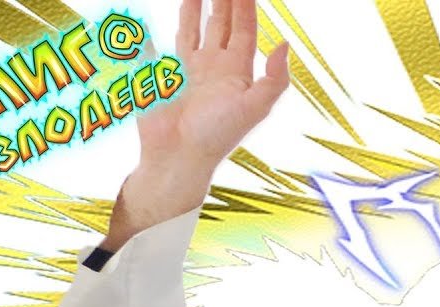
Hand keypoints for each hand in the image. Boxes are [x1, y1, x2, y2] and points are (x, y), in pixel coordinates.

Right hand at [104, 0, 289, 248]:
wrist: (179, 158)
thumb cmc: (218, 136)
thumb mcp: (254, 108)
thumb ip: (274, 79)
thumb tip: (285, 44)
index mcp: (237, 72)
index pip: (244, 29)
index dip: (245, 6)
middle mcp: (214, 67)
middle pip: (221, 24)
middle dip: (223, 0)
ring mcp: (187, 71)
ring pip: (193, 30)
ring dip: (195, 8)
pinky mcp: (161, 76)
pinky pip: (156, 46)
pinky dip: (154, 32)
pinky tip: (155, 20)